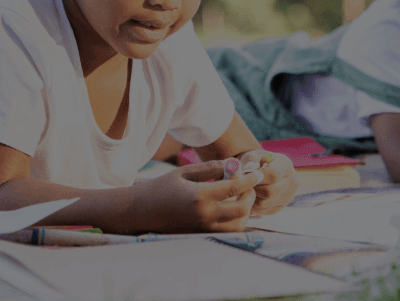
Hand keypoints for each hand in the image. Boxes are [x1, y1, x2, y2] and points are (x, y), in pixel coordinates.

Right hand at [132, 161, 263, 232]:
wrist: (143, 212)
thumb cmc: (161, 188)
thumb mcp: (184, 172)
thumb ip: (209, 168)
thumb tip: (230, 165)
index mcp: (200, 196)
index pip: (234, 189)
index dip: (249, 180)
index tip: (256, 173)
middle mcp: (205, 215)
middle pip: (241, 209)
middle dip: (250, 196)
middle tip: (249, 186)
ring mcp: (204, 228)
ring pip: (238, 225)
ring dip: (245, 211)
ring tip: (240, 198)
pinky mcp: (202, 235)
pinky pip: (227, 232)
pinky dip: (236, 222)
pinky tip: (232, 209)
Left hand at [238, 150, 296, 214]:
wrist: (264, 168)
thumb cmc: (257, 160)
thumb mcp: (253, 155)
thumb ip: (251, 160)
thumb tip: (250, 167)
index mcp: (286, 165)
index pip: (273, 175)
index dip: (257, 177)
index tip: (247, 175)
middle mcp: (292, 181)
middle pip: (270, 192)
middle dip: (253, 189)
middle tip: (245, 185)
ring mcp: (289, 196)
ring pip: (265, 203)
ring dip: (252, 198)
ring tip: (247, 190)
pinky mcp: (282, 206)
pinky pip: (265, 210)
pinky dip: (254, 206)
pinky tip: (251, 197)